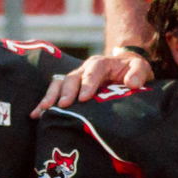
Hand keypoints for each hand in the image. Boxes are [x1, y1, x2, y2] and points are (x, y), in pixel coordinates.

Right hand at [30, 51, 151, 117]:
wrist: (126, 70)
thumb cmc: (133, 70)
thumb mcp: (142, 68)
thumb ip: (138, 73)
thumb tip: (132, 83)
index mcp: (101, 63)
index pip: (94, 71)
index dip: (88, 83)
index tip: (84, 98)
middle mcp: (85, 69)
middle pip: (73, 77)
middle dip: (67, 91)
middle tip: (63, 104)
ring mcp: (75, 78)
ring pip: (60, 83)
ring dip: (51, 96)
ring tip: (42, 109)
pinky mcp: (70, 88)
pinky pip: (55, 92)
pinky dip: (46, 102)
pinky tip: (36, 114)